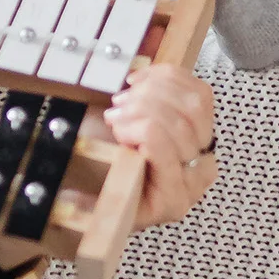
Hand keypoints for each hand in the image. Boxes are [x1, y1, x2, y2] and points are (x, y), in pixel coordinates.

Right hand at [97, 63, 217, 228]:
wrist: (130, 191)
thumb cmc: (112, 193)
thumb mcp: (100, 200)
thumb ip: (97, 197)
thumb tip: (72, 196)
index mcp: (171, 199)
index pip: (166, 150)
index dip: (139, 129)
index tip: (115, 126)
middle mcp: (195, 176)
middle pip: (182, 122)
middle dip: (144, 105)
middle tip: (115, 109)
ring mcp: (204, 149)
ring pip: (193, 103)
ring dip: (154, 90)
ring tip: (125, 96)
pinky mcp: (206, 126)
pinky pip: (199, 91)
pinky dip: (168, 78)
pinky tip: (141, 82)